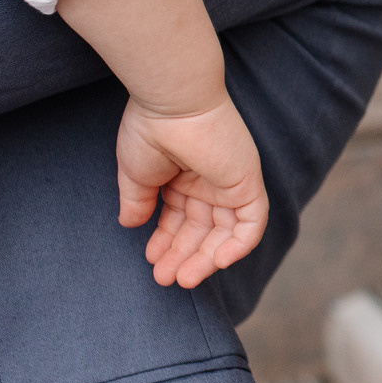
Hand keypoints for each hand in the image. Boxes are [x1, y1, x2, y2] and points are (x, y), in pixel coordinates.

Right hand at [115, 95, 268, 289]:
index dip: (167, 242)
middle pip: (202, 229)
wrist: (171, 103)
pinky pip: (252, 223)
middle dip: (184, 256)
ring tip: (182, 279)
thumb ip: (137, 202)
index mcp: (184, 176)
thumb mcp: (135, 174)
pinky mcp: (247, 182)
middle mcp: (209, 180)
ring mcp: (230, 182)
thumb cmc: (149, 130)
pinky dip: (239, 246)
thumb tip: (130, 225)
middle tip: (165, 279)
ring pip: (225, 232)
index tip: (152, 261)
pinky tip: (216, 262)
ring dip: (206, 258)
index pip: (181, 219)